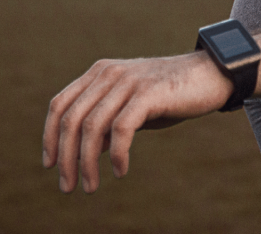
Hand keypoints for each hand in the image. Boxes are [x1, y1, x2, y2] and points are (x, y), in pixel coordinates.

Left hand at [42, 51, 231, 193]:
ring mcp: (128, 81)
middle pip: (71, 119)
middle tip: (68, 186)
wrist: (211, 74)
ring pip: (92, 127)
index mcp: (99, 73)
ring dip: (87, 162)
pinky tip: (120, 171)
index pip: (60, 105)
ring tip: (89, 186)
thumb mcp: (132, 105)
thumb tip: (84, 149)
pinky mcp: (148, 93)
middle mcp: (109, 73)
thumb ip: (108, 120)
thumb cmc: (171, 94)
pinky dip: (117, 155)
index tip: (51, 165)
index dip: (49, 137)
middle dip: (66, 158)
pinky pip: (121, 129)